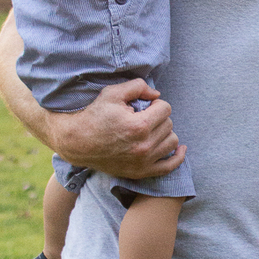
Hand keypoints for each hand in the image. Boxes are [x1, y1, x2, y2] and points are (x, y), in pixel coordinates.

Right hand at [45, 79, 185, 178]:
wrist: (78, 142)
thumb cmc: (95, 115)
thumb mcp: (113, 93)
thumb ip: (138, 87)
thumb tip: (157, 95)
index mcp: (139, 126)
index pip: (165, 109)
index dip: (156, 104)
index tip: (145, 106)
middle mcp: (144, 146)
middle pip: (169, 125)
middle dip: (159, 118)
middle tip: (143, 117)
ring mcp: (143, 162)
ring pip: (172, 142)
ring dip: (164, 133)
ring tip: (150, 129)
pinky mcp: (141, 172)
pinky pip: (169, 167)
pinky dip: (178, 157)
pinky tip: (180, 149)